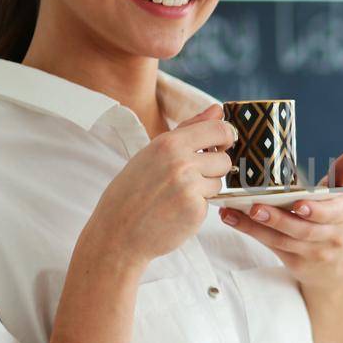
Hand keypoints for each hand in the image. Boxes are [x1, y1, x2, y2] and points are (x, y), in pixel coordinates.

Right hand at [85, 104, 236, 267]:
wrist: (117, 232)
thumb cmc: (133, 190)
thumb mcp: (153, 153)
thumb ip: (189, 129)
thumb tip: (218, 110)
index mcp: (169, 143)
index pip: (219, 130)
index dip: (225, 139)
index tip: (219, 147)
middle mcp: (180, 162)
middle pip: (224, 159)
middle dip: (213, 170)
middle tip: (189, 179)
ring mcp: (189, 187)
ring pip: (219, 182)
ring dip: (205, 190)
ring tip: (177, 196)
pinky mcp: (195, 210)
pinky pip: (211, 203)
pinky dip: (198, 207)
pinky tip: (176, 211)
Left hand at [220, 150, 342, 291]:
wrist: (337, 268)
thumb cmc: (336, 221)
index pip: (332, 213)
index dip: (316, 210)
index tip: (299, 204)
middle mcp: (332, 236)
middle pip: (303, 230)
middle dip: (279, 219)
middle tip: (255, 207)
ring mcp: (314, 253)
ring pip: (283, 241)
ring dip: (256, 226)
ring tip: (233, 212)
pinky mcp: (296, 263)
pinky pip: (272, 247)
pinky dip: (251, 232)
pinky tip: (232, 219)